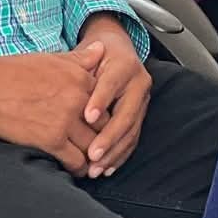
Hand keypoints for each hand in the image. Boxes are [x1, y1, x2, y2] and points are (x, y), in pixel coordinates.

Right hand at [0, 50, 101, 174]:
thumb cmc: (17, 71)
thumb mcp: (54, 58)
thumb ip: (81, 57)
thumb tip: (102, 48)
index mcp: (81, 78)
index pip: (107, 102)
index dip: (107, 115)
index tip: (104, 124)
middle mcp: (78, 99)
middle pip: (104, 125)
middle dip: (104, 137)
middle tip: (102, 146)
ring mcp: (65, 121)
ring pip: (93, 146)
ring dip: (94, 156)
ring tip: (92, 162)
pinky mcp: (50, 140)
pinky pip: (74, 160)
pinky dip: (78, 167)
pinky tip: (77, 169)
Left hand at [77, 14, 151, 178]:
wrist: (115, 50)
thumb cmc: (94, 55)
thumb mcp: (86, 54)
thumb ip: (80, 66)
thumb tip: (75, 78)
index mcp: (125, 66)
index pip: (112, 85)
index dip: (100, 101)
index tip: (87, 118)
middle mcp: (139, 83)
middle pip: (126, 114)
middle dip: (109, 137)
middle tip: (92, 154)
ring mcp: (142, 101)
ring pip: (131, 131)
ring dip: (114, 153)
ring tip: (96, 168)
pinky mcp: (140, 115)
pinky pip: (133, 138)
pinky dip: (120, 155)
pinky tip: (107, 168)